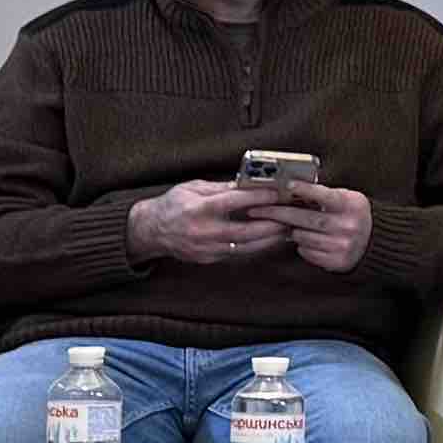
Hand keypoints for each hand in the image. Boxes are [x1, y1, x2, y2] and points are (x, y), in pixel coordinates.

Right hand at [129, 178, 284, 266]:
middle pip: (246, 231)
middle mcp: (203, 231)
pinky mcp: (210, 259)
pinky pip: (238, 254)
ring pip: (246, 248)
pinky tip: (269, 239)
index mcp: (198, 208)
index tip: (277, 193)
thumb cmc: (173, 204)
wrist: (150, 231)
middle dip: (272, 225)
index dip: (258, 198)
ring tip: (287, 230)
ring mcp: (207, 249)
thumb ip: (221, 187)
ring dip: (270, 239)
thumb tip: (249, 183)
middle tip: (291, 217)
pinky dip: (256, 247)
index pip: (234, 202)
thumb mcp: (193, 187)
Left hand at [272, 184, 374, 276]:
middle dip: (279, 213)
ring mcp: (343, 245)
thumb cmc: (352, 215)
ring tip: (293, 226)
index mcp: (351, 205)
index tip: (288, 185)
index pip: (325, 195)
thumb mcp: (346, 198)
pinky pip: (306, 252)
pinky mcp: (337, 261)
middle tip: (259, 210)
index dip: (306, 190)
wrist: (375, 241)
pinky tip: (307, 240)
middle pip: (305, 219)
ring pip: (302, 237)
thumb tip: (289, 189)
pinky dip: (302, 246)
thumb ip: (323, 194)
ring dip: (292, 231)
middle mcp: (348, 225)